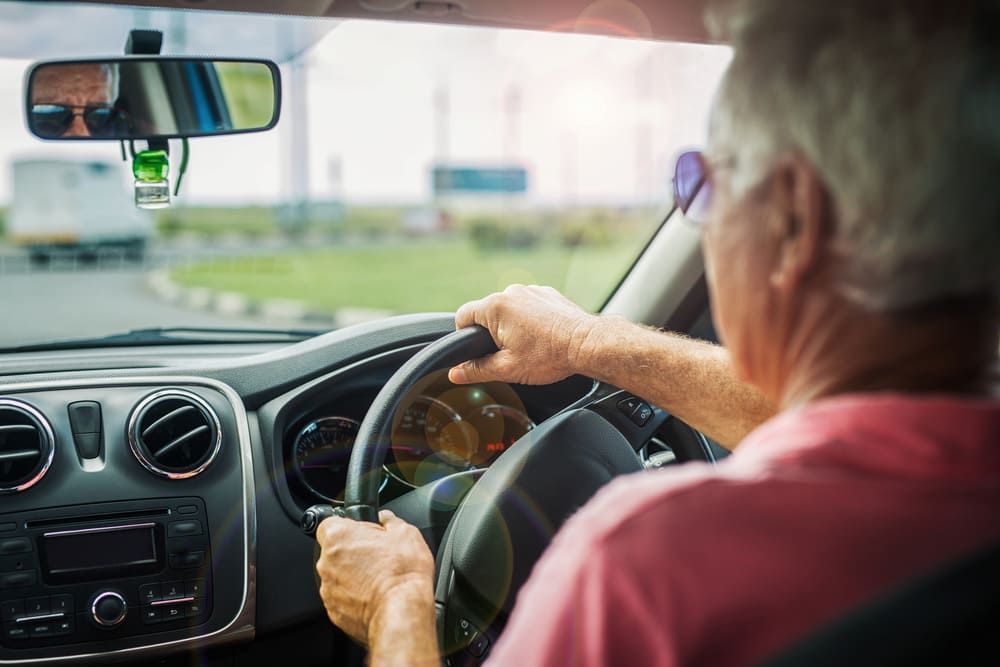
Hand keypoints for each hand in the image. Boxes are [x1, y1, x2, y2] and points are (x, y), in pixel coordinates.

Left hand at [315, 510, 434, 644]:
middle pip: (333, 550)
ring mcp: (328, 589)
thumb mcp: (406, 533)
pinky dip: (354, 596)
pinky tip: (375, 595)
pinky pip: (342, 598)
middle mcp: (326, 563)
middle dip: (352, 551)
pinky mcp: (334, 611)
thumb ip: (389, 520)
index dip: (349, 526)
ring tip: (379, 578)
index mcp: (338, 537)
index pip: (329, 523)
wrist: (402, 611)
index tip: (363, 532)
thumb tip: (386, 519)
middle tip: (376, 556)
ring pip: (337, 576)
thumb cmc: (402, 573)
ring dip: (353, 575)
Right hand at [450, 284, 598, 384]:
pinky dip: (530, 320)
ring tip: (529, 347)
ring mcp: (531, 290)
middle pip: (487, 313)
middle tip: (508, 354)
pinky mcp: (547, 294)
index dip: (463, 336)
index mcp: (496, 307)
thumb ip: (476, 370)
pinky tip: (541, 337)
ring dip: (511, 326)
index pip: (462, 316)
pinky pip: (528, 306)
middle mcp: (511, 292)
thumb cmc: (550, 356)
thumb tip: (455, 373)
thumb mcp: (507, 369)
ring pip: (509, 310)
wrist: (587, 344)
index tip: (475, 351)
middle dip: (492, 334)